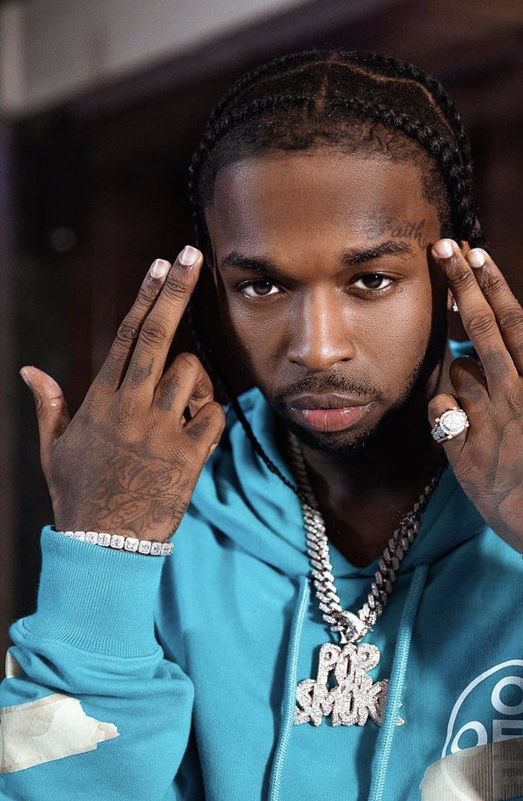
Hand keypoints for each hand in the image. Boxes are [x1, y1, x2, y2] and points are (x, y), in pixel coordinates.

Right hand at [19, 245, 225, 543]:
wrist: (104, 544)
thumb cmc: (78, 494)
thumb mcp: (54, 448)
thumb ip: (49, 405)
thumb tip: (31, 370)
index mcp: (99, 400)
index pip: (125, 336)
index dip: (146, 297)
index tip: (161, 264)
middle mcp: (129, 407)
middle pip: (158, 336)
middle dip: (176, 292)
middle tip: (193, 255)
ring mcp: (160, 431)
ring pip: (190, 374)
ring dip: (193, 381)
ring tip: (180, 408)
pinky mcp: (188, 456)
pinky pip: (215, 416)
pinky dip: (212, 417)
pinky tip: (196, 434)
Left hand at [428, 239, 522, 551]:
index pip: (514, 321)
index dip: (494, 284)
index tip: (476, 253)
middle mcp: (512, 396)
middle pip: (478, 328)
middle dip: (458, 284)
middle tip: (440, 249)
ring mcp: (484, 425)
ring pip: (454, 373)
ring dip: (453, 359)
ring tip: (458, 359)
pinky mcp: (464, 457)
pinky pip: (440, 417)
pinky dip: (442, 406)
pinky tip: (449, 406)